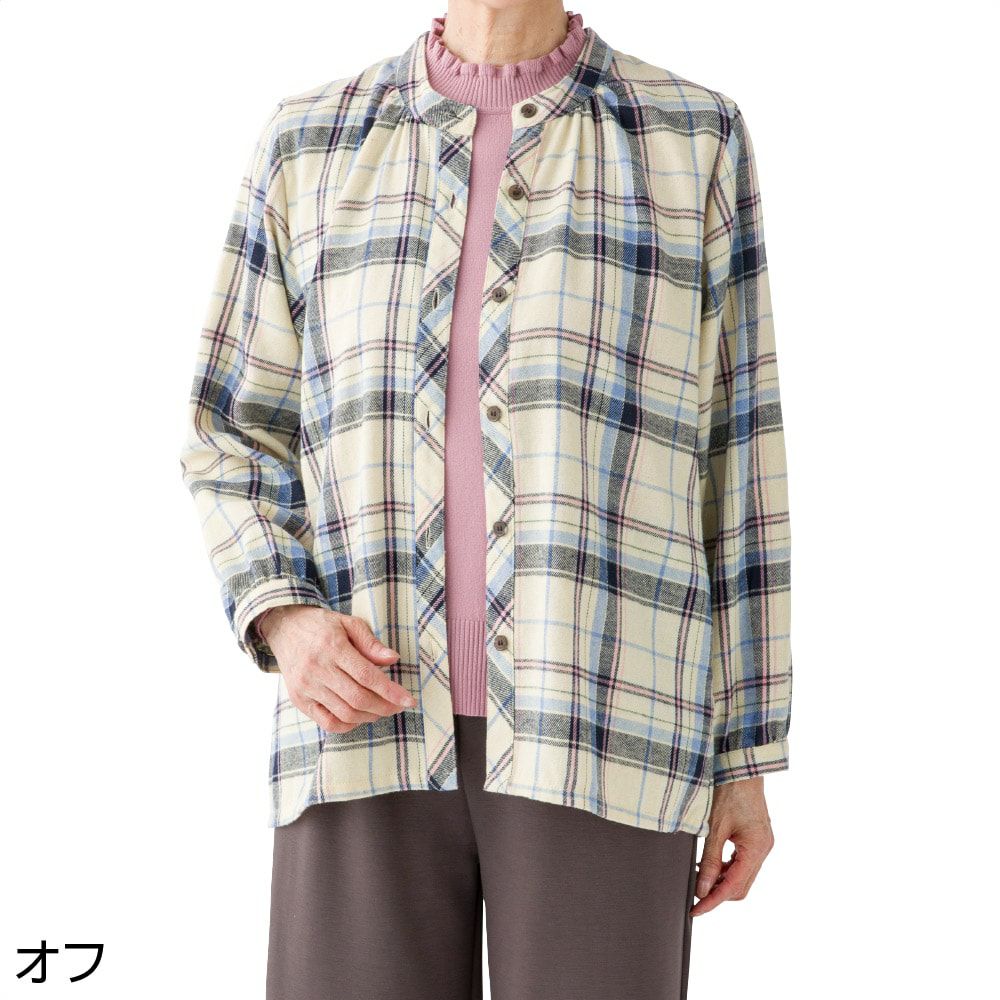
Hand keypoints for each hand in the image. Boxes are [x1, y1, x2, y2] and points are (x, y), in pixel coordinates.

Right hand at [258, 606, 416, 732]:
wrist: (284, 629)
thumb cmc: (321, 625)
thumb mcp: (348, 623)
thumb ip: (371, 642)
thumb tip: (393, 659)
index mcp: (332, 647)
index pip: (367, 676)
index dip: (390, 691)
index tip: (409, 700)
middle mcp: (317, 669)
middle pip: (358, 698)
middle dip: (385, 707)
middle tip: (399, 706)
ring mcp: (306, 687)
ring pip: (345, 713)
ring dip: (369, 716)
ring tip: (382, 709)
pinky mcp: (299, 700)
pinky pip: (327, 722)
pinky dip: (347, 725)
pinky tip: (360, 716)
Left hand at [690, 776, 773, 915]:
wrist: (741, 768)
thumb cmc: (730, 791)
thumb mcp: (715, 828)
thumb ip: (709, 860)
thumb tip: (703, 888)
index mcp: (756, 849)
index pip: (733, 887)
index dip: (713, 901)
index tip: (696, 910)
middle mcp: (763, 850)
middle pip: (741, 886)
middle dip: (718, 893)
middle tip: (695, 894)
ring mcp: (762, 844)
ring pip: (742, 876)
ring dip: (722, 880)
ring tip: (700, 876)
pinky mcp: (757, 838)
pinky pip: (743, 863)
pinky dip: (727, 868)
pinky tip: (710, 863)